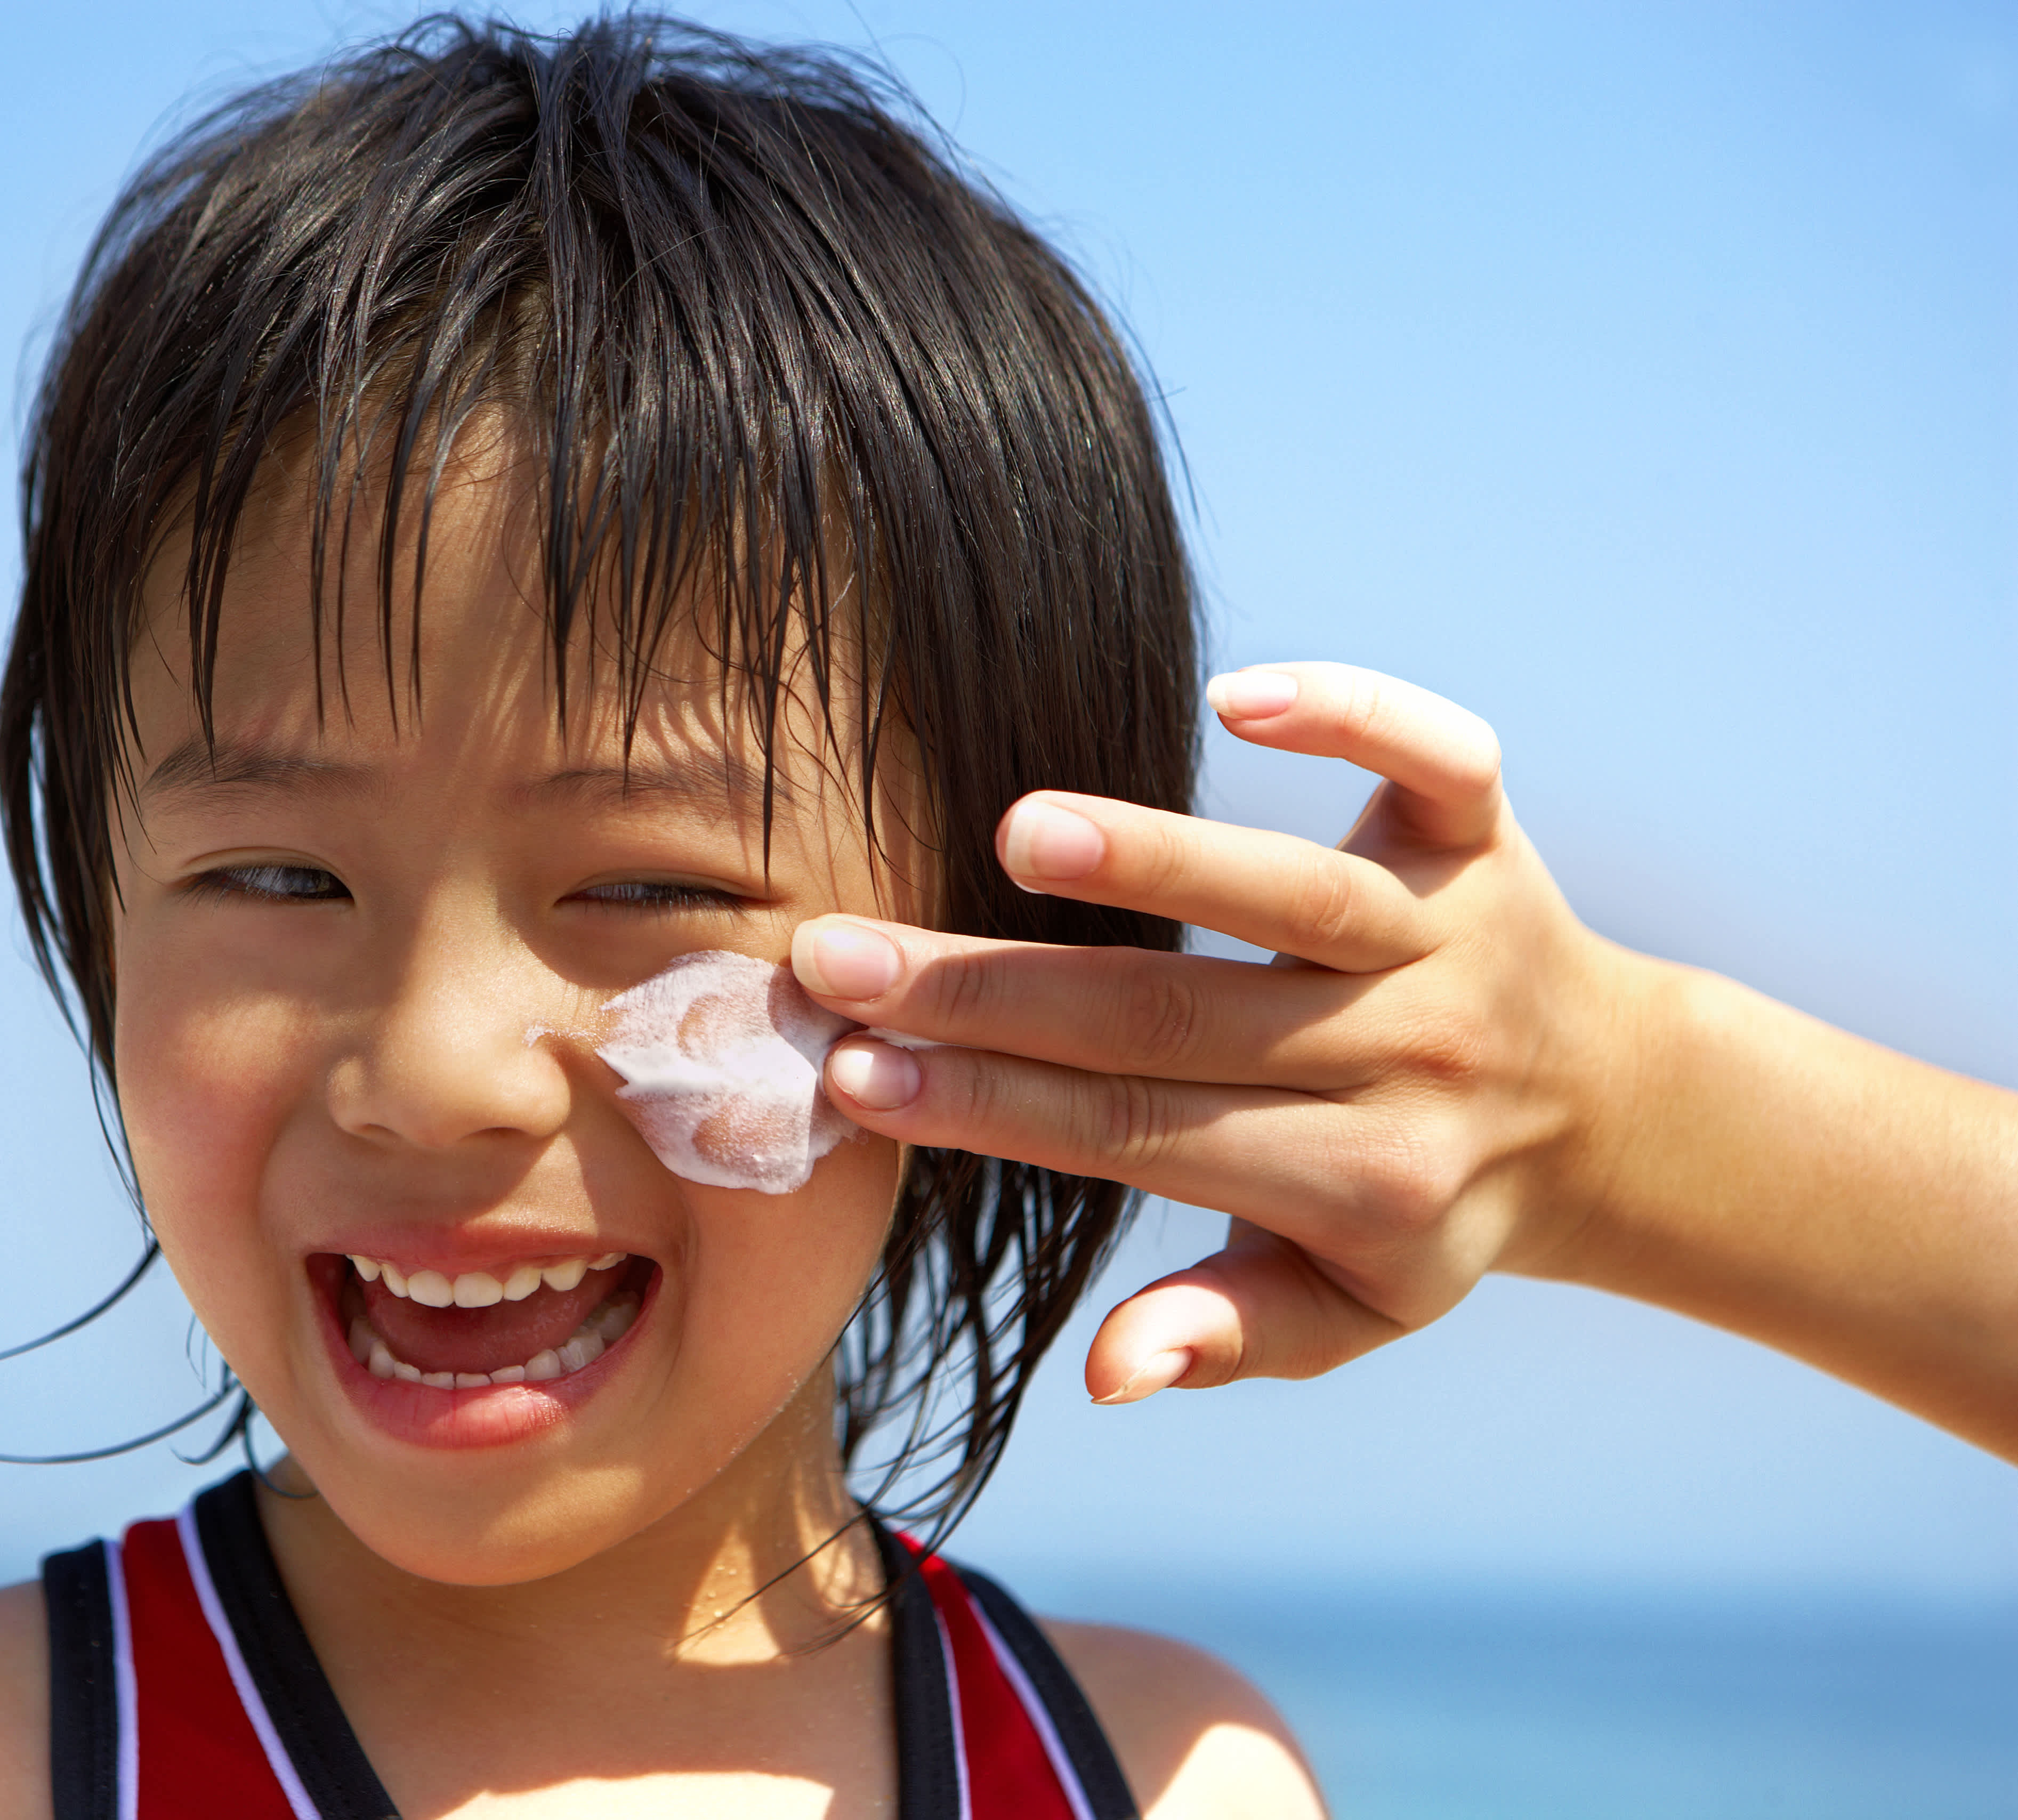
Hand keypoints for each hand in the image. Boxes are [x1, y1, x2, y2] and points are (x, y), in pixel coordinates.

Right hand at [792, 662, 1639, 1403]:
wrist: (1613, 1110)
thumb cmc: (1430, 1209)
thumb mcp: (1345, 1310)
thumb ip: (1229, 1336)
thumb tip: (1105, 1378)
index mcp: (1359, 1184)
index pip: (1132, 1136)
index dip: (984, 1106)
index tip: (851, 1073)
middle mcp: (1408, 1056)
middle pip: (1171, 1019)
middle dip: (990, 990)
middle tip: (841, 957)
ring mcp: (1452, 935)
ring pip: (1292, 895)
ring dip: (1155, 860)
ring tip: (1018, 834)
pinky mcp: (1489, 833)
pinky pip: (1435, 760)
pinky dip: (1356, 716)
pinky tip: (1242, 698)